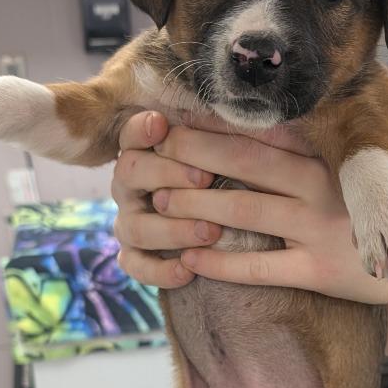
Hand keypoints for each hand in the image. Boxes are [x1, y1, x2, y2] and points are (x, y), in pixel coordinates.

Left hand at [112, 110, 387, 303]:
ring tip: (159, 201)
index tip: (174, 112)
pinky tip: (189, 259)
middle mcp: (319, 184)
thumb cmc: (385, 209)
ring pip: (244, 210)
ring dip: (196, 204)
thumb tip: (304, 100)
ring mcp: (318, 227)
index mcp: (327, 154)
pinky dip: (221, 263)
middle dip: (191, 152)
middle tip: (149, 148)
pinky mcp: (319, 269)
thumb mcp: (363, 163)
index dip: (214, 120)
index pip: (260, 128)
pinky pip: (261, 267)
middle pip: (243, 160)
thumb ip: (327, 138)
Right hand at [112, 111, 218, 287]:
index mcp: (146, 152)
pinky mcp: (135, 257)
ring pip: (134, 226)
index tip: (162, 124)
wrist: (232, 229)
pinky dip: (160, 272)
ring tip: (211, 231)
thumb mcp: (231, 157)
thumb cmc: (230, 180)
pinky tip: (188, 272)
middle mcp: (130, 186)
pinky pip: (136, 267)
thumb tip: (258, 116)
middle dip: (166, 173)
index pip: (131, 134)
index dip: (142, 130)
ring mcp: (130, 222)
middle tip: (205, 178)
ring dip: (172, 229)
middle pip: (129, 172)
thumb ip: (230, 139)